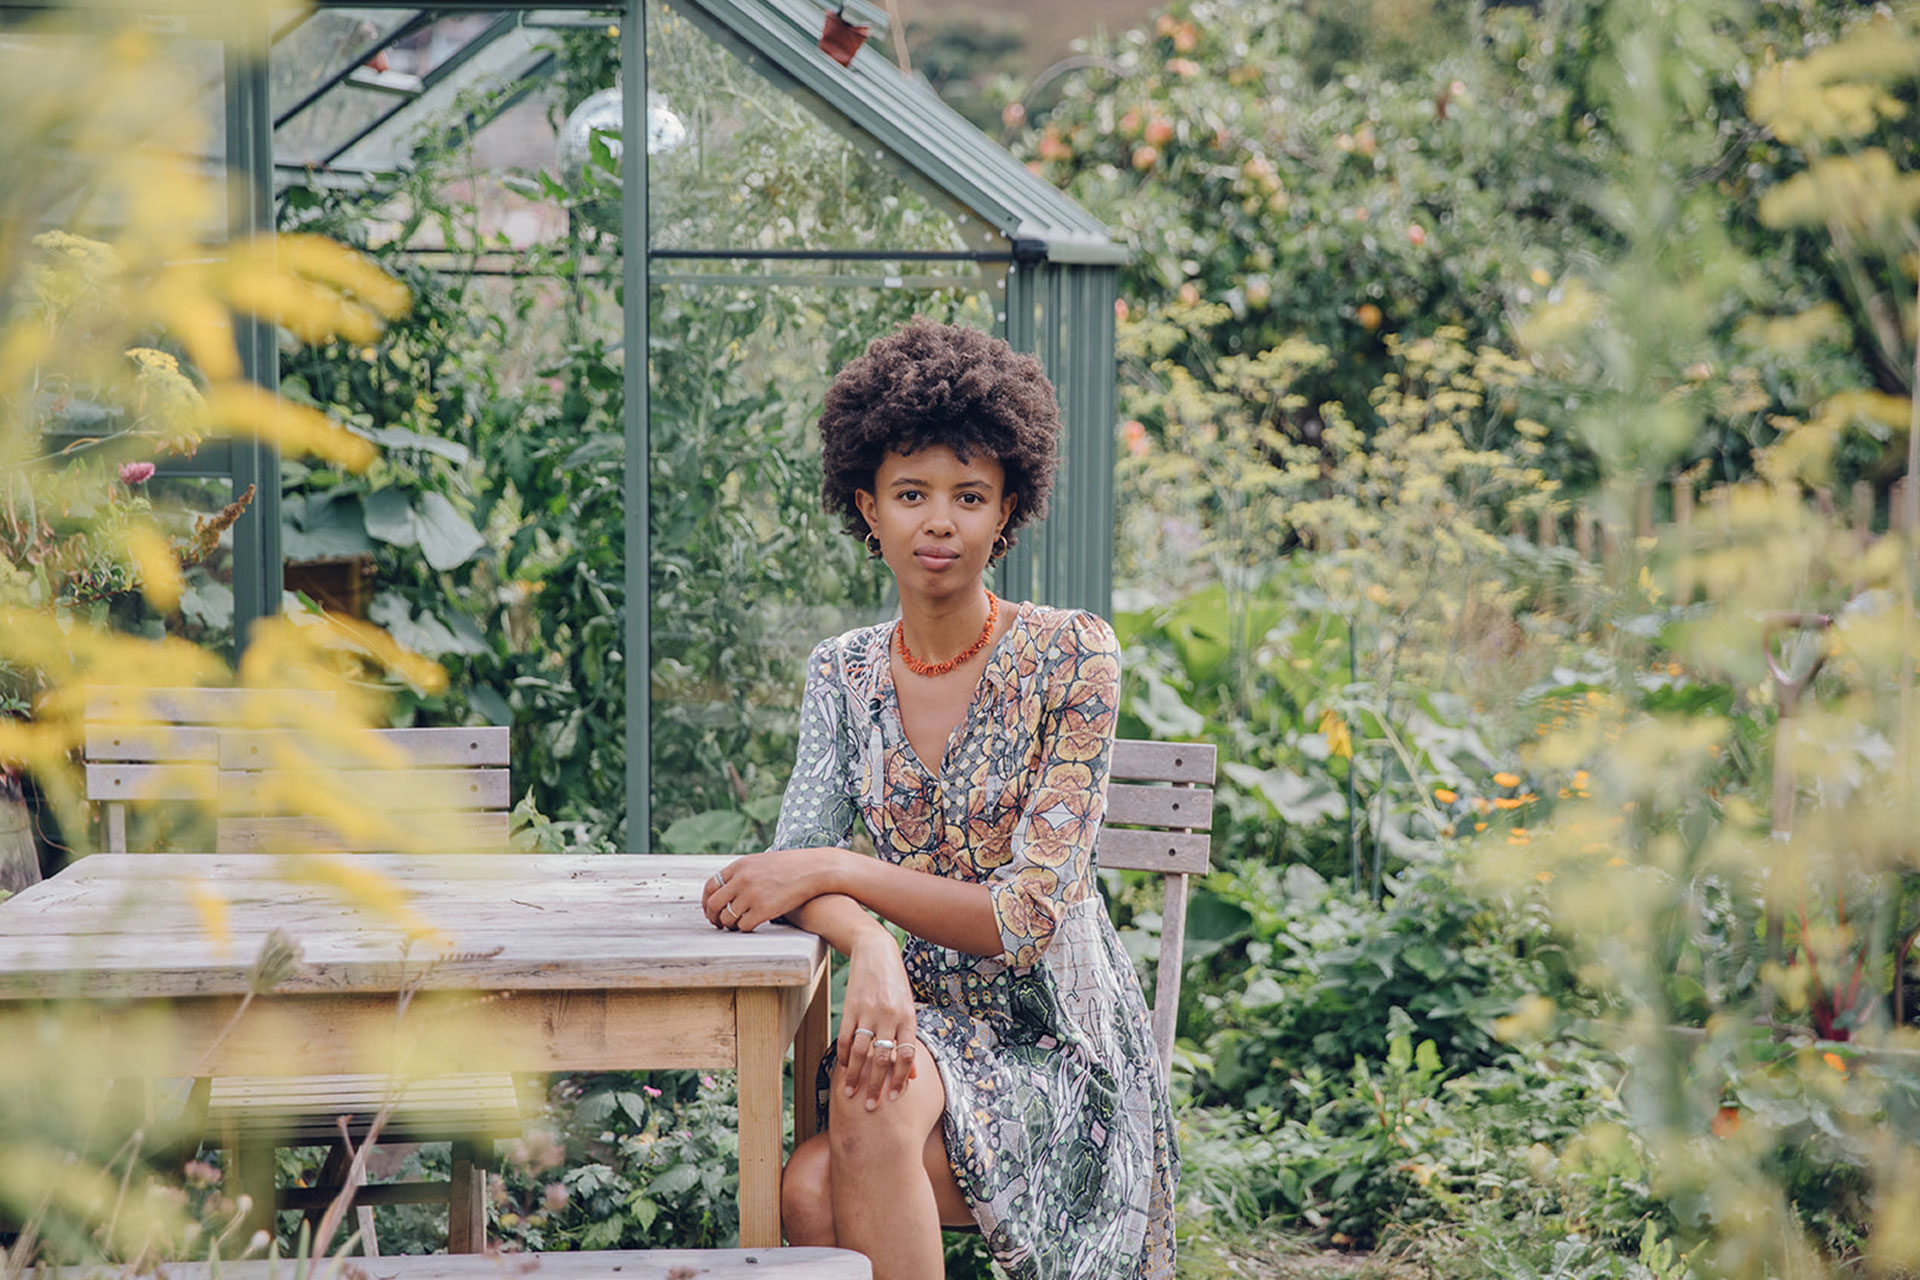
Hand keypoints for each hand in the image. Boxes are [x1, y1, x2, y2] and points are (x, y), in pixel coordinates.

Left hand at [702, 847, 841, 931]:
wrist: (815, 869)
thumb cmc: (791, 867)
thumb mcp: (762, 861)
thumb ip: (744, 872)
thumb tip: (728, 887)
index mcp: (740, 865)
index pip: (711, 885)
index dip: (707, 901)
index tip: (710, 909)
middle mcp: (742, 879)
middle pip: (714, 904)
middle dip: (712, 917)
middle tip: (717, 923)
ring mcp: (752, 895)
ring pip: (727, 917)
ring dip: (728, 925)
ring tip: (734, 927)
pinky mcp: (764, 910)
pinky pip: (744, 926)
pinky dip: (743, 929)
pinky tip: (749, 927)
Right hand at [837, 929, 919, 1109]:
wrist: (876, 952)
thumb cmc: (896, 985)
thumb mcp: (909, 1009)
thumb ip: (909, 1041)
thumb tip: (915, 1075)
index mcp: (908, 1018)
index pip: (907, 1056)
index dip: (901, 1079)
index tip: (894, 1099)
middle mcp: (889, 1016)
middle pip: (882, 1058)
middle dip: (876, 1085)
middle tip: (870, 1107)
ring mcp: (869, 1012)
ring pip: (861, 1052)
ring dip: (855, 1076)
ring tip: (851, 1094)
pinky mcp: (851, 1008)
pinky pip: (845, 1037)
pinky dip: (844, 1056)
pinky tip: (843, 1068)